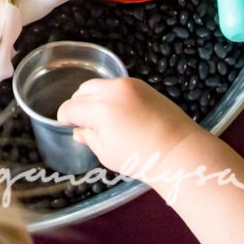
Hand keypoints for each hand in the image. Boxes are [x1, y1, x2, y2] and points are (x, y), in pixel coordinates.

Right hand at [56, 77, 199, 178]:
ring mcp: (127, 84)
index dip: (65, 119)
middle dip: (79, 106)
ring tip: (102, 117)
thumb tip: (79, 130)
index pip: (70, 107)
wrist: (178, 150)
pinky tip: (119, 111)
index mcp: (100, 110)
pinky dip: (110, 94)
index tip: (70, 127)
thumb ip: (89, 138)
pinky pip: (115, 84)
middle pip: (81, 91)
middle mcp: (111, 91)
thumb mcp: (107, 154)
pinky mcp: (141, 84)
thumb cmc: (141, 159)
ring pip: (98, 84)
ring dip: (93, 98)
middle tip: (86, 123)